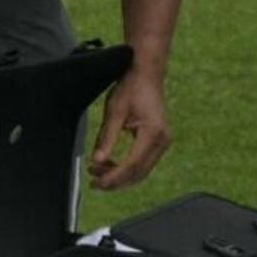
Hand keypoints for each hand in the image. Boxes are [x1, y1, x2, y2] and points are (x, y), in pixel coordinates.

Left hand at [87, 69, 172, 189]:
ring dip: (120, 175)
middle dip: (115, 180)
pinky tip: (109, 164)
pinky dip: (127, 167)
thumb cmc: (130, 88)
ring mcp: (163, 142)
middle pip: (138, 172)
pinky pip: (143, 162)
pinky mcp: (159, 141)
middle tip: (93, 182)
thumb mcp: (114, 112)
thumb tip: (97, 160)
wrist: (146, 74)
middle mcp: (162, 141)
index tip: (96, 183)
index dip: (113, 177)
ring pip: (141, 170)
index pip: (131, 165)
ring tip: (97, 173)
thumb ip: (106, 138)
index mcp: (153, 134)